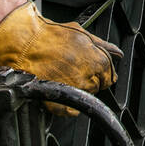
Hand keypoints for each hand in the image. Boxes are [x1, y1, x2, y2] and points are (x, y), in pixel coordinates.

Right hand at [0, 0, 122, 116]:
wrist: (26, 43)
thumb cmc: (52, 36)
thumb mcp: (83, 34)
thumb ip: (104, 46)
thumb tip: (118, 53)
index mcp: (98, 62)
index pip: (110, 76)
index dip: (102, 73)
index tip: (93, 70)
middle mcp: (89, 77)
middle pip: (98, 86)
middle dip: (91, 79)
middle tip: (74, 70)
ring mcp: (73, 90)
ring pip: (85, 96)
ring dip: (78, 89)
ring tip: (64, 75)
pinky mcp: (58, 101)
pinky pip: (71, 111)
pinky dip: (68, 106)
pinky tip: (61, 91)